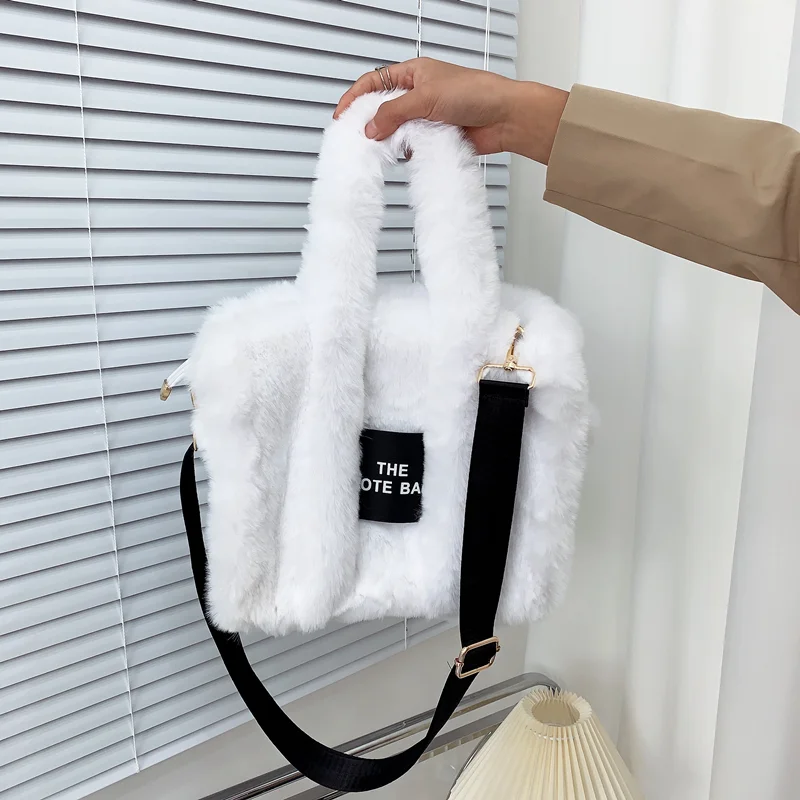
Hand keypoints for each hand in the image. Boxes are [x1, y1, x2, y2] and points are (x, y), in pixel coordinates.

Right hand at [333, 58, 568, 164]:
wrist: (504, 118)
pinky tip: (405, 155)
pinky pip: (412, 147)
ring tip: (383, 149)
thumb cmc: (475, 93)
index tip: (342, 116)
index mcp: (413, 73)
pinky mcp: (435, 138)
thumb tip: (370, 127)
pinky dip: (407, 152)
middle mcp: (418, 94)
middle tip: (358, 139)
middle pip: (382, 109)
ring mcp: (426, 117)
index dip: (355, 98)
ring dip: (390, 140)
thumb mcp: (426, 97)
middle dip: (370, 124)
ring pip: (396, 131)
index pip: (374, 82)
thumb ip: (394, 113)